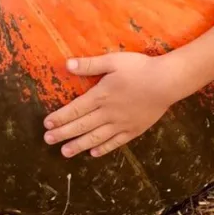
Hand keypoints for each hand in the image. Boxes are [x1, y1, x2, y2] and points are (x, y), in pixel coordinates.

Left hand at [43, 53, 178, 157]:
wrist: (167, 82)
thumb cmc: (140, 68)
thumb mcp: (113, 61)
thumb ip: (90, 65)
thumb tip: (67, 64)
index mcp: (101, 95)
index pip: (75, 109)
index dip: (60, 117)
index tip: (46, 124)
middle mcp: (108, 113)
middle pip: (81, 126)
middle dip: (63, 133)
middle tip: (48, 140)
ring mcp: (121, 124)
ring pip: (95, 137)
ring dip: (78, 145)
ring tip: (65, 152)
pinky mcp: (133, 130)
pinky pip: (115, 143)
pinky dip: (103, 148)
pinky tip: (93, 153)